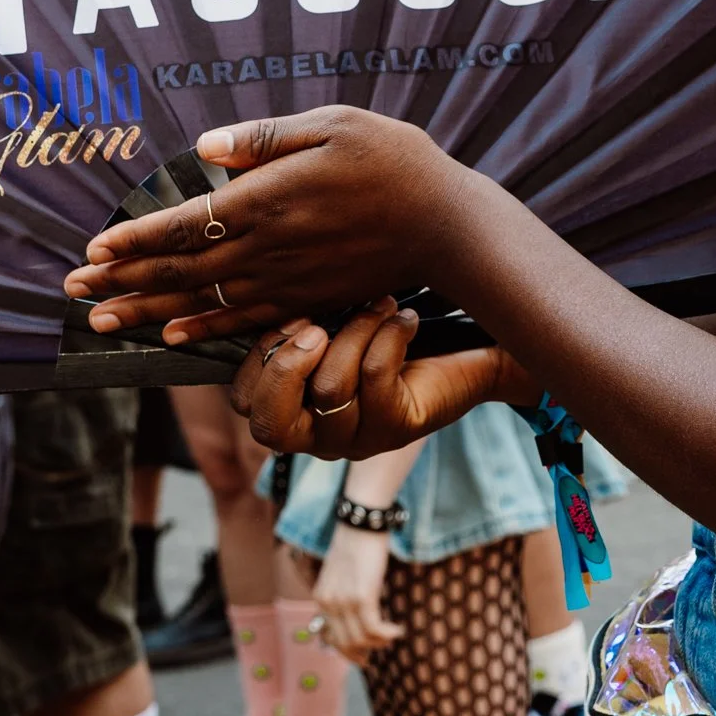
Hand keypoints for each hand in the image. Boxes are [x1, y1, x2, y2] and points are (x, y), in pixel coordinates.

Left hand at [64, 106, 465, 343]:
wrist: (446, 225)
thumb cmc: (392, 160)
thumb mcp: (333, 124)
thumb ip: (264, 137)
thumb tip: (202, 151)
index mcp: (269, 199)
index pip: (185, 224)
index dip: (135, 240)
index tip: (94, 250)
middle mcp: (269, 247)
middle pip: (181, 268)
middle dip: (122, 280)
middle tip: (73, 292)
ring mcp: (286, 279)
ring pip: (201, 299)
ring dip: (147, 310)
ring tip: (102, 322)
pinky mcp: (305, 298)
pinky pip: (242, 319)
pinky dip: (202, 328)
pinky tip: (171, 335)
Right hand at [230, 300, 513, 460]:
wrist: (471, 352)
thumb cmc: (392, 329)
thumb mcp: (337, 315)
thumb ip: (296, 310)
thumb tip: (263, 277)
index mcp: (293, 407)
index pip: (244, 404)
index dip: (256, 359)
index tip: (292, 316)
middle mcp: (317, 435)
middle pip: (269, 426)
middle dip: (285, 366)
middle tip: (319, 326)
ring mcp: (356, 439)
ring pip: (329, 387)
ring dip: (354, 331)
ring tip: (382, 304)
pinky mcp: (395, 429)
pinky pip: (375, 377)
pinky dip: (388, 336)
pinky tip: (405, 320)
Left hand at [312, 526, 402, 664]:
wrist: (361, 522)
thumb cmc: (357, 542)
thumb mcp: (342, 571)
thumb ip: (343, 592)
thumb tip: (357, 613)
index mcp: (321, 597)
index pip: (330, 637)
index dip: (346, 651)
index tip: (361, 656)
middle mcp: (329, 603)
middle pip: (344, 643)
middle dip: (361, 653)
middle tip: (377, 654)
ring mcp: (344, 602)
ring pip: (360, 639)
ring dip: (378, 642)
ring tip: (391, 635)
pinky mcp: (362, 597)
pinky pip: (373, 629)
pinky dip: (387, 634)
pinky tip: (397, 630)